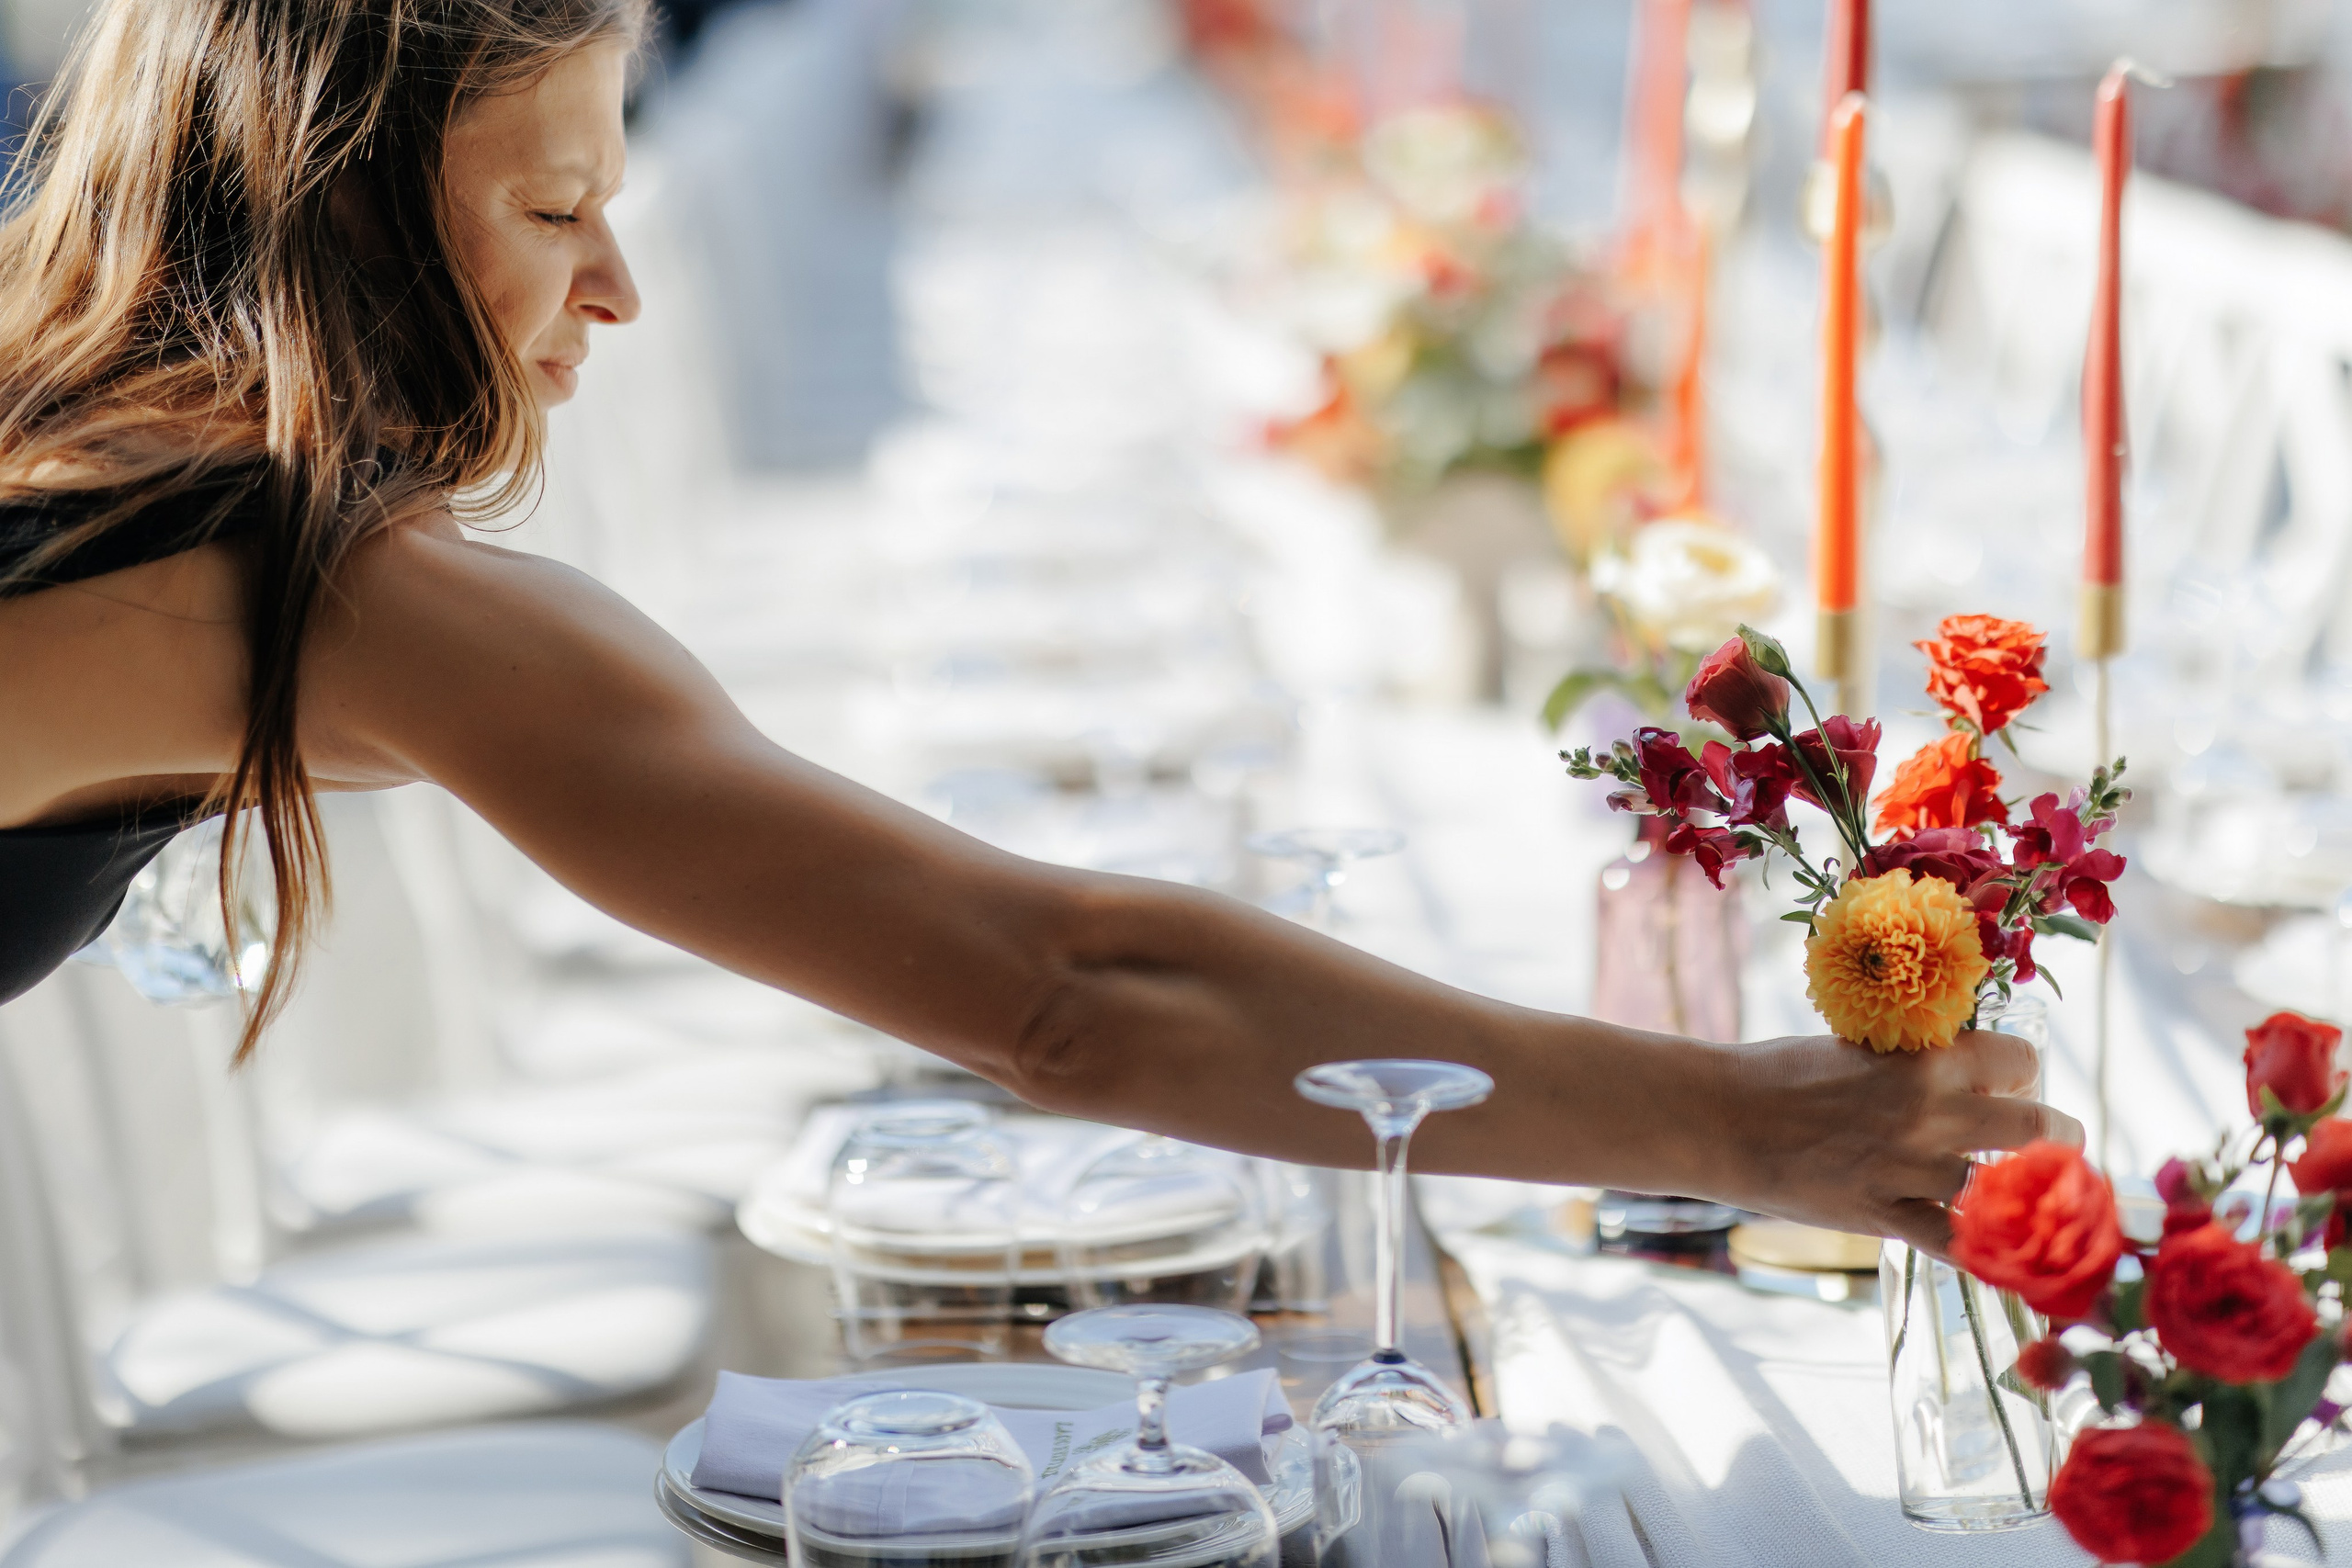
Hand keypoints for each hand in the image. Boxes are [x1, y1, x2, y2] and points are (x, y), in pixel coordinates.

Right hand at [1694, 1029, 2083, 1257]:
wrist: (1720, 1119)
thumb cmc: (1781, 1072)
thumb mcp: (1860, 1044)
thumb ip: (1918, 1060)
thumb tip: (1971, 1070)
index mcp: (1924, 1060)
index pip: (2019, 1059)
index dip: (2023, 1068)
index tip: (2016, 1078)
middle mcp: (1930, 1114)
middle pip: (2037, 1125)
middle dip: (2057, 1132)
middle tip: (2055, 1138)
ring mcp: (1909, 1170)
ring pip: (2005, 1187)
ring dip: (2022, 1188)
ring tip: (2026, 1188)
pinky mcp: (1884, 1216)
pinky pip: (1957, 1243)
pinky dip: (1982, 1246)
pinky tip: (1998, 1245)